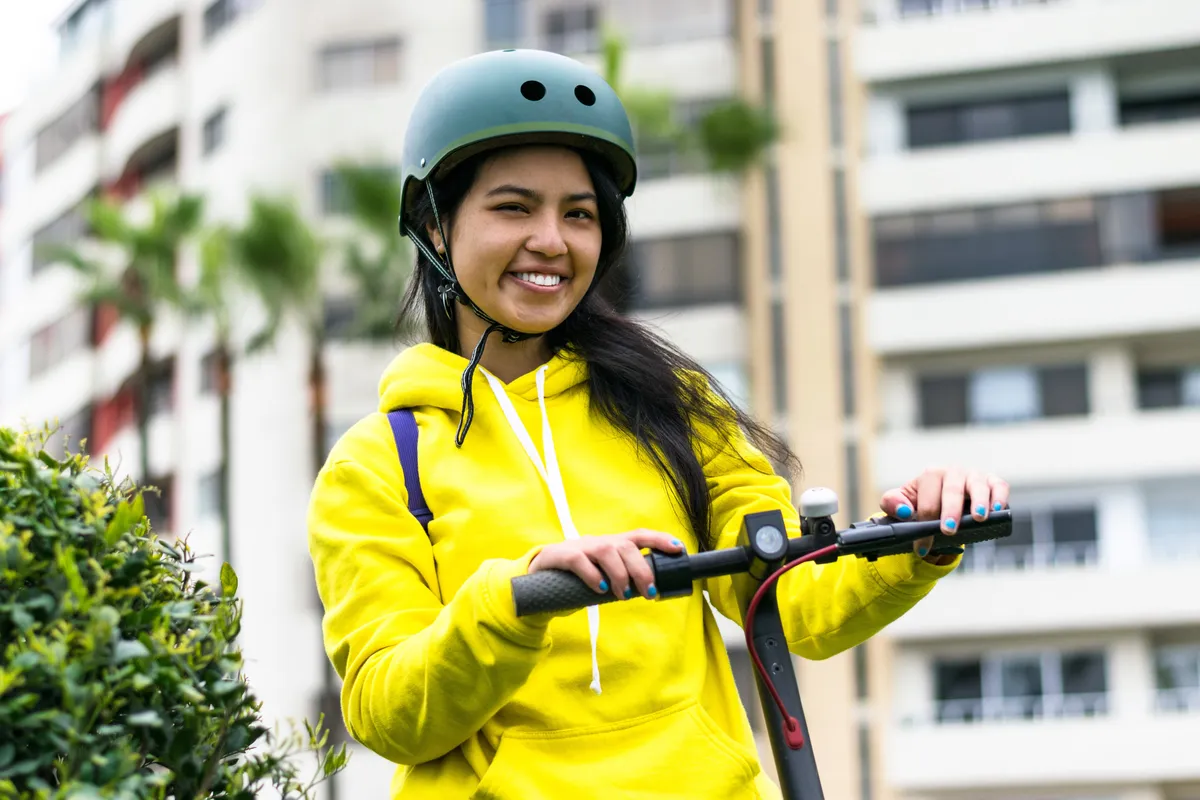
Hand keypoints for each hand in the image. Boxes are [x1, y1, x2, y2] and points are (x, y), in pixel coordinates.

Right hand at [527, 531, 684, 599]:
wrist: (536, 579)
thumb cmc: (576, 580)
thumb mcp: (602, 577)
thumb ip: (621, 579)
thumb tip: (649, 590)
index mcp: (612, 545)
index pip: (640, 536)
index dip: (660, 539)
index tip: (679, 548)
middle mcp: (598, 542)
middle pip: (626, 546)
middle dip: (641, 569)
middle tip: (649, 593)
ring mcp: (579, 546)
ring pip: (606, 551)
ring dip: (620, 574)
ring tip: (623, 595)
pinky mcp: (560, 556)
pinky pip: (579, 561)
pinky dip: (593, 575)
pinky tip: (600, 589)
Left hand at [879, 467, 1009, 564]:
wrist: (943, 499)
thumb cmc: (922, 501)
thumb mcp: (901, 502)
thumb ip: (892, 503)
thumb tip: (903, 511)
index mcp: (931, 475)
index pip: (928, 498)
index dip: (924, 521)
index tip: (922, 545)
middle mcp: (953, 472)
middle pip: (952, 489)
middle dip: (950, 511)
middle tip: (948, 530)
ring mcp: (974, 476)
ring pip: (977, 485)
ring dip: (979, 501)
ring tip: (978, 518)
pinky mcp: (992, 483)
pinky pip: (999, 485)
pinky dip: (1000, 496)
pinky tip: (997, 510)